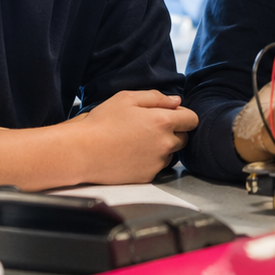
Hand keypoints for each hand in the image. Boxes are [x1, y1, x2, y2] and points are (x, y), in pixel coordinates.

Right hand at [67, 90, 199, 183]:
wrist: (82, 152)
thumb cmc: (102, 122)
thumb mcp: (127, 98)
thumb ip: (156, 97)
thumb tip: (177, 101)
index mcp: (164, 122)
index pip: (192, 119)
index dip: (183, 116)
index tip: (170, 115)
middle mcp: (165, 143)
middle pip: (184, 137)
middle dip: (173, 131)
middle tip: (150, 128)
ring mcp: (157, 162)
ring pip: (171, 153)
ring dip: (162, 147)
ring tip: (138, 141)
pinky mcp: (148, 176)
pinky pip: (157, 166)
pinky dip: (150, 160)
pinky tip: (132, 154)